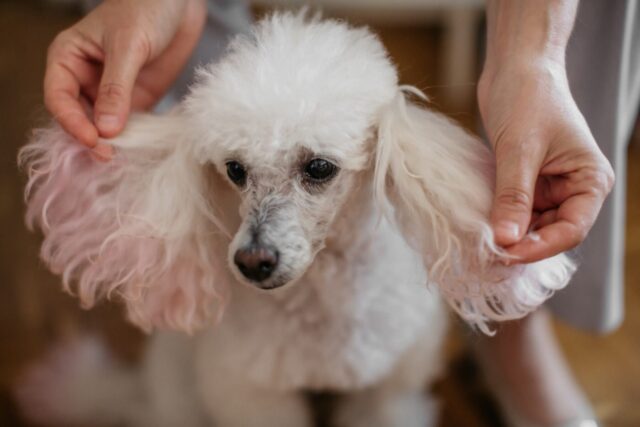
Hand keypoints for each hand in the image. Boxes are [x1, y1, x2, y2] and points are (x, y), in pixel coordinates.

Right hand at [44, 0, 205, 157]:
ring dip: (111, 144)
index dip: (71, 122)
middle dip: (90, 138)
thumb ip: (117, 87)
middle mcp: (86, 78)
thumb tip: (106, 129)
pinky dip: (132, 139)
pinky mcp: (137, 99)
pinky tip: (138, 150)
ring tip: (122, 159)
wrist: (179, 2)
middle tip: (107, 156)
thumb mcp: (129, 46)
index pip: (59, 98)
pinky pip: (129, 125)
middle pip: (79, 117)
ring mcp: (111, 92)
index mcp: (68, 58)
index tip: (92, 139)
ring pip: (102, 126)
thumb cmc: (146, 9)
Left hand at [478, 58, 614, 262]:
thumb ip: (513, 196)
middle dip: (520, 245)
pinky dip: (497, 219)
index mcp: (589, 181)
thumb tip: (505, 240)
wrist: (515, 66)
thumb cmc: (529, 97)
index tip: (506, 254)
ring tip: (479, 243)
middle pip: (550, 233)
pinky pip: (513, 211)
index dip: (540, 247)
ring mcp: (547, 187)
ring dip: (506, 234)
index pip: (571, 230)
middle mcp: (573, 188)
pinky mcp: (525, 182)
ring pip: (529, 226)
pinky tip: (478, 225)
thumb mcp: (520, 149)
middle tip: (486, 255)